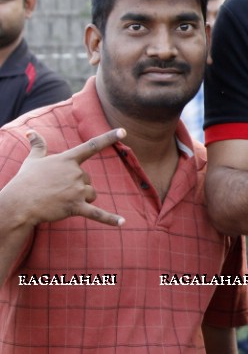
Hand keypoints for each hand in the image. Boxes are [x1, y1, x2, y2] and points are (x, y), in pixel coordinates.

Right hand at [9, 129, 125, 226]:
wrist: (19, 203)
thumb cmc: (26, 181)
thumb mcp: (33, 160)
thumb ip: (38, 145)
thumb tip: (30, 132)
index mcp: (67, 159)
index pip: (91, 146)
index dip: (108, 138)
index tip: (123, 131)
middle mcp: (75, 173)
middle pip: (88, 180)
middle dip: (76, 187)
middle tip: (56, 191)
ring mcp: (76, 190)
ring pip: (91, 194)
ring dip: (81, 199)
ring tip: (61, 201)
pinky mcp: (75, 206)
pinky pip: (97, 214)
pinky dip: (110, 219)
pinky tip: (123, 222)